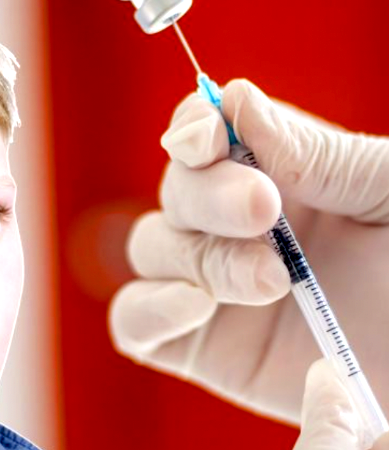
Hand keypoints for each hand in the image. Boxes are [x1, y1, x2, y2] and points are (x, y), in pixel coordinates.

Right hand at [109, 79, 388, 422]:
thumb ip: (317, 152)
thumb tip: (235, 102)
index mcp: (276, 179)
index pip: (202, 136)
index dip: (193, 130)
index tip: (212, 138)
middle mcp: (231, 228)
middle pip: (174, 191)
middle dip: (209, 197)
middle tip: (265, 213)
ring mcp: (207, 287)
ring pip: (149, 248)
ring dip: (199, 257)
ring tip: (272, 281)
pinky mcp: (195, 347)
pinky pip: (132, 321)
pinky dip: (148, 310)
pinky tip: (197, 307)